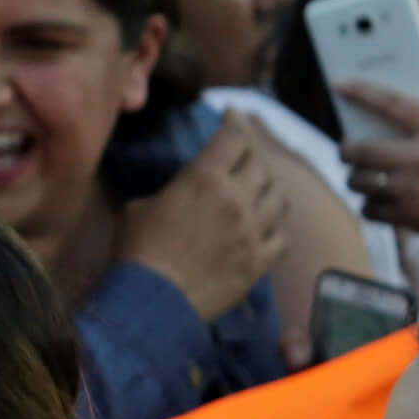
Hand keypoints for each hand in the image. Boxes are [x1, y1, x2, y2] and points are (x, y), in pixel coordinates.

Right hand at [117, 110, 286, 324]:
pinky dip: (275, 231)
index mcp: (204, 178)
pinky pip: (281, 238)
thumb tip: (175, 194)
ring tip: (260, 193)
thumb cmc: (137, 252)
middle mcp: (237, 199)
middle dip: (251, 157)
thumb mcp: (139, 207)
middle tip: (243, 158)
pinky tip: (265, 232)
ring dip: (269, 191)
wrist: (153, 301)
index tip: (233, 117)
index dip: (235, 123)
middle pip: (261, 164)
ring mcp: (254, 231)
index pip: (234, 138)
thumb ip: (169, 192)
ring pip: (280, 198)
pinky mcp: (259, 261)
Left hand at [336, 46, 418, 269]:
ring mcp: (414, 192)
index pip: (391, 103)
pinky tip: (380, 197)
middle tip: (348, 146)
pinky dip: (370, 203)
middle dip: (346, 147)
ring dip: (356, 177)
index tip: (338, 83)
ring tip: (365, 172)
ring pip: (360, 181)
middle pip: (360, 149)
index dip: (361, 90)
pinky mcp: (410, 218)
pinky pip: (369, 209)